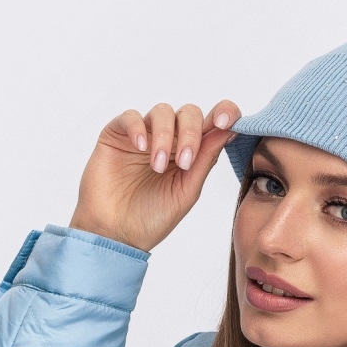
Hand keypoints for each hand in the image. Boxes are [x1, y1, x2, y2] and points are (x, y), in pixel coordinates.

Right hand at [70, 100, 239, 253]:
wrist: (116, 234)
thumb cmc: (151, 218)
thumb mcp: (186, 191)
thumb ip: (205, 160)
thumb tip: (230, 130)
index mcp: (190, 153)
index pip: (212, 123)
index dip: (224, 113)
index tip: (227, 121)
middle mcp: (169, 140)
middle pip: (189, 113)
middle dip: (191, 134)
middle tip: (185, 162)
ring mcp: (144, 135)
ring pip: (162, 112)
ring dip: (165, 137)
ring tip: (158, 167)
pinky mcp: (118, 134)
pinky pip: (131, 116)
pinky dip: (138, 127)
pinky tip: (141, 147)